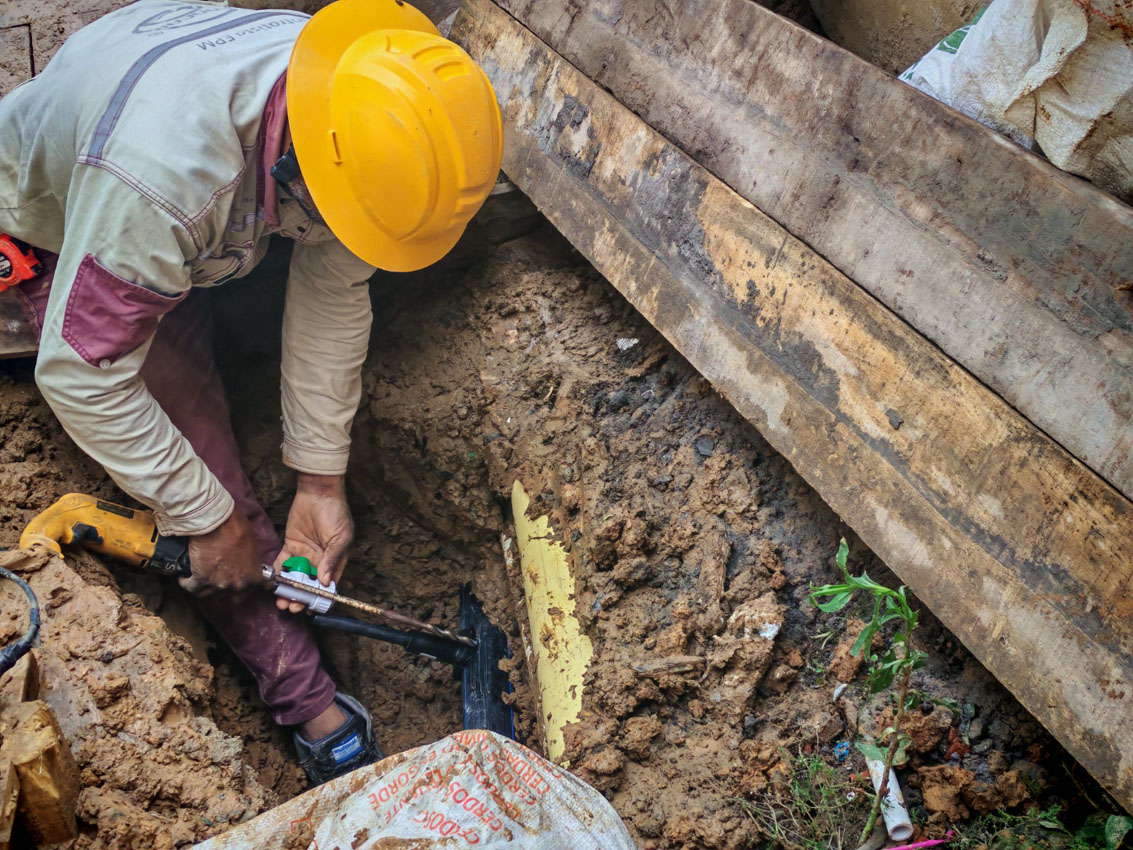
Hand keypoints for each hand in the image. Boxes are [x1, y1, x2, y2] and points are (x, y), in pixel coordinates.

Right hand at [182, 508, 263, 594]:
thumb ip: (249, 561)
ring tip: (197, 578)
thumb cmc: (237, 527)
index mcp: (254, 577)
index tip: (233, 584)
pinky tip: (184, 578)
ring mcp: (219, 584)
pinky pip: (191, 587)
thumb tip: (244, 562)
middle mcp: (238, 585)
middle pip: (227, 597)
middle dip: (221, 591)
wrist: (216, 521)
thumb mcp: (252, 545)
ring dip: (202, 587)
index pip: (249, 593)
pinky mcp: (200, 579)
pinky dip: (186, 583)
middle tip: (215, 580)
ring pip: (207, 594)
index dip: (239, 588)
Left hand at [273, 473, 352, 613]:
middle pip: (309, 584)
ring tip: (281, 601)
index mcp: (334, 560)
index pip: (328, 585)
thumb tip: (326, 582)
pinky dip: (278, 574)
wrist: (318, 492)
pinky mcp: (290, 546)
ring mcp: (304, 554)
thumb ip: (332, 560)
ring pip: (295, 578)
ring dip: (288, 590)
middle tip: (292, 607)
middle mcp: (319, 560)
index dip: (320, 599)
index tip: (311, 610)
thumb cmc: (335, 514)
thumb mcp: (340, 537)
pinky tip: (273, 584)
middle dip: (301, 598)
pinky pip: (283, 564)